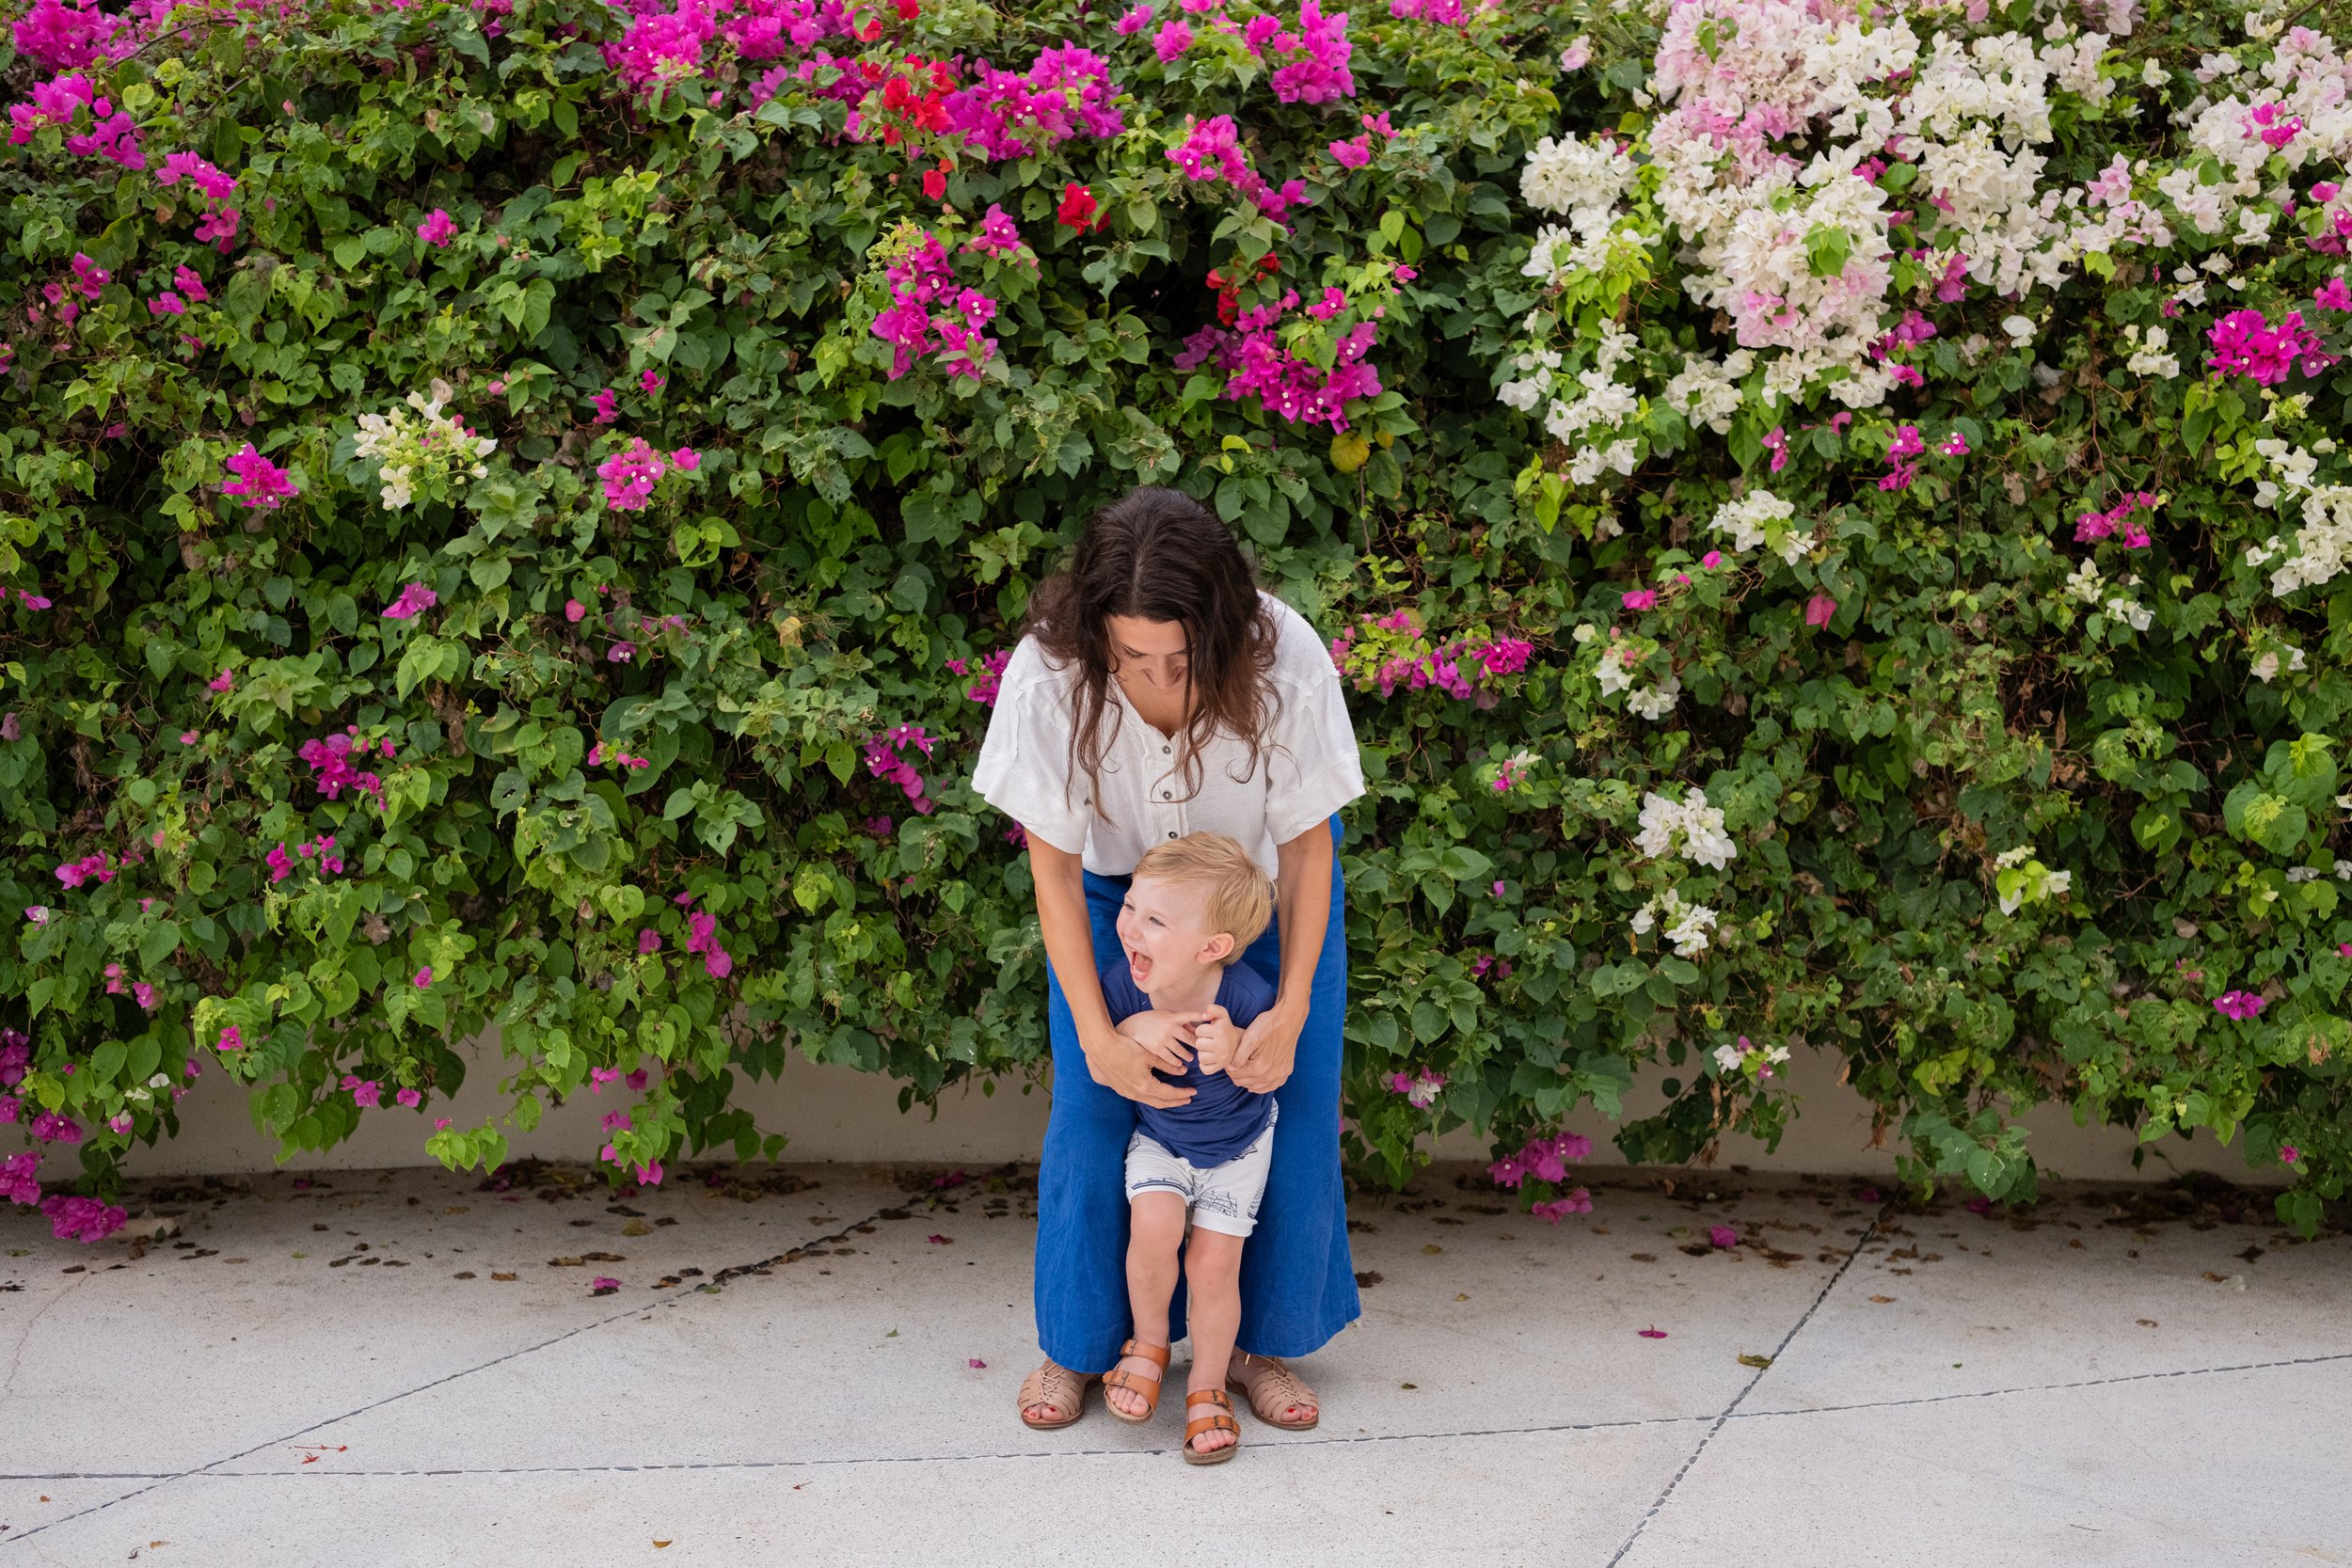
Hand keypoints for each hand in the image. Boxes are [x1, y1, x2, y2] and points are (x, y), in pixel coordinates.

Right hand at [1082, 1026, 1196, 1108]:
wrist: (1101, 1048)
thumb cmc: (1125, 1048)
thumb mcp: (1149, 1055)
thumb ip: (1167, 1065)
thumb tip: (1182, 1071)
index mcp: (1145, 1086)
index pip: (1170, 1094)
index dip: (1183, 1093)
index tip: (1194, 1091)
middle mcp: (1137, 1094)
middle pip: (1162, 1103)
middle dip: (1176, 1101)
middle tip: (1188, 1098)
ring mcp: (1128, 1094)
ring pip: (1151, 1102)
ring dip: (1165, 1100)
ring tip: (1176, 1097)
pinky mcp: (1122, 1090)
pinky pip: (1142, 1098)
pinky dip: (1154, 1097)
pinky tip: (1158, 1092)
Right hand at [1114, 1010, 1198, 1074]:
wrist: (1128, 1029)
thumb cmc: (1147, 1020)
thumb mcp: (1163, 1015)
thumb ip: (1178, 1020)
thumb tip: (1193, 1026)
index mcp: (1171, 1017)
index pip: (1189, 1015)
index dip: (1200, 1015)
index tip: (1209, 1017)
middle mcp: (1168, 1028)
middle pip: (1189, 1037)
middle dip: (1197, 1043)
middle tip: (1203, 1047)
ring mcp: (1162, 1039)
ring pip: (1181, 1050)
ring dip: (1188, 1055)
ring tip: (1191, 1058)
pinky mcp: (1156, 1050)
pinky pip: (1170, 1058)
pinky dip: (1176, 1062)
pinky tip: (1179, 1064)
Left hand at [1191, 1004, 1238, 1075]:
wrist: (1240, 1044)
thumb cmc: (1226, 1028)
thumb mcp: (1222, 1015)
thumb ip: (1213, 1009)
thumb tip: (1205, 1013)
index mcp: (1220, 1031)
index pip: (1199, 1031)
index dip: (1202, 1031)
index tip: (1210, 1031)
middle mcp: (1222, 1045)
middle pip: (1198, 1044)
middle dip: (1202, 1041)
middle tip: (1210, 1040)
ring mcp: (1221, 1058)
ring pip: (1200, 1057)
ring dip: (1203, 1053)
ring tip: (1211, 1049)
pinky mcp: (1219, 1068)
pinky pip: (1204, 1069)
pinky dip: (1205, 1065)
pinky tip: (1211, 1058)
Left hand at [1228, 1002, 1304, 1093]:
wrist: (1289, 1019)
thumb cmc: (1268, 1025)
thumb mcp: (1249, 1037)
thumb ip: (1238, 1056)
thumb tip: (1231, 1068)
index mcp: (1260, 1067)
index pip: (1236, 1076)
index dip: (1230, 1067)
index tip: (1230, 1059)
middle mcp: (1271, 1075)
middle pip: (1244, 1083)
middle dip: (1238, 1073)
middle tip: (1238, 1061)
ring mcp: (1280, 1075)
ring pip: (1256, 1087)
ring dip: (1249, 1079)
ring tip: (1247, 1065)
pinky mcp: (1286, 1072)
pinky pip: (1270, 1086)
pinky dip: (1262, 1083)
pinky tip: (1258, 1074)